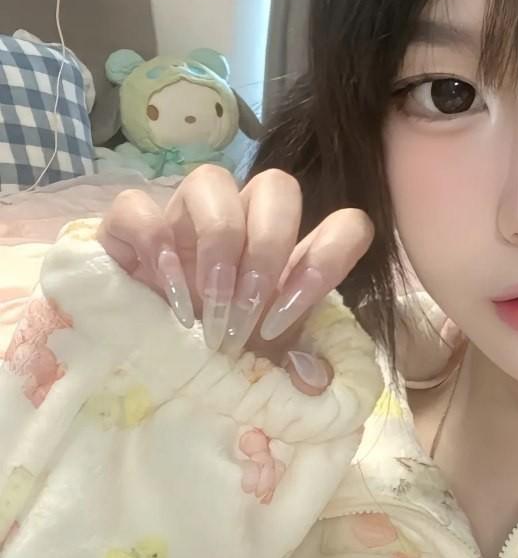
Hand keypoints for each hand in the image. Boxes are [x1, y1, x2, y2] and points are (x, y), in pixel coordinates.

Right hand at [97, 166, 374, 393]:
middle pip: (277, 187)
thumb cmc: (220, 361)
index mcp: (291, 258)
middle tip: (242, 315)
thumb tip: (312, 378)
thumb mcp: (265, 372)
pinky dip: (153, 245)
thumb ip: (298, 376)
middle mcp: (245, 223)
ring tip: (203, 308)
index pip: (345, 226)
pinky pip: (140, 205)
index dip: (327, 262)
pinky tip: (164, 294)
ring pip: (211, 179)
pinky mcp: (132, 224)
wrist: (148, 365)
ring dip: (217, 244)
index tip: (283, 316)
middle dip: (266, 252)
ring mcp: (188, 216)